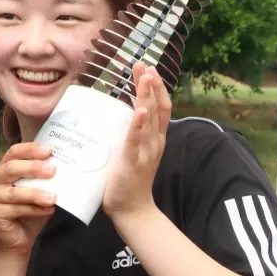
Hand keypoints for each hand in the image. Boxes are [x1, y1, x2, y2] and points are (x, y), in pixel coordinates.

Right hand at [0, 142, 56, 256]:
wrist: (16, 241)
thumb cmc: (27, 213)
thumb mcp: (36, 191)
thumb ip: (43, 179)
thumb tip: (64, 167)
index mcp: (2, 170)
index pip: (13, 153)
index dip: (29, 149)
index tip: (48, 150)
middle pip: (10, 168)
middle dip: (32, 168)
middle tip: (52, 170)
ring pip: (14, 192)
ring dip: (36, 194)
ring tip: (53, 198)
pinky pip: (15, 209)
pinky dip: (34, 209)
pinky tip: (48, 210)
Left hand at [102, 62, 171, 219]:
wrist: (132, 210)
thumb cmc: (128, 179)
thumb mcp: (132, 150)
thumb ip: (129, 133)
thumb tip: (115, 114)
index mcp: (155, 138)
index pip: (161, 107)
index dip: (156, 86)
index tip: (147, 68)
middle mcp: (155, 142)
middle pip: (157, 107)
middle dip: (151, 84)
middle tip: (143, 65)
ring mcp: (145, 152)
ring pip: (150, 119)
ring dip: (147, 97)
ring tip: (145, 77)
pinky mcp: (132, 162)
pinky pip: (136, 141)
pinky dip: (138, 125)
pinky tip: (139, 111)